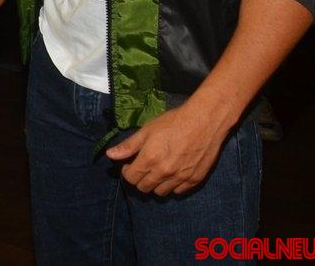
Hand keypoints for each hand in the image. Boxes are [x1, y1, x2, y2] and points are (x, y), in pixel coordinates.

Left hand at [104, 101, 230, 195]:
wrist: (204, 122)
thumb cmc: (173, 122)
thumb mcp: (147, 130)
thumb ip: (129, 146)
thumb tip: (110, 155)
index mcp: (150, 160)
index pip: (131, 179)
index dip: (127, 172)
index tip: (130, 165)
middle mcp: (164, 173)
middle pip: (144, 188)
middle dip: (140, 179)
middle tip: (143, 168)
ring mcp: (181, 178)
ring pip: (161, 193)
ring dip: (156, 185)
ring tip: (158, 171)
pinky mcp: (195, 180)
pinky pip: (179, 192)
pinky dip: (173, 186)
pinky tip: (173, 174)